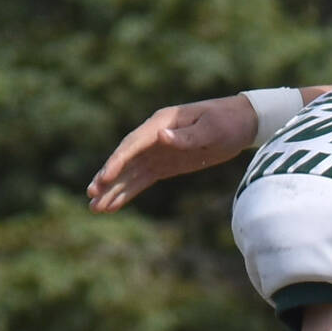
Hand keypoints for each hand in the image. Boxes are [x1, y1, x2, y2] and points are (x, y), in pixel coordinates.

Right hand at [86, 96, 259, 212]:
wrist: (240, 122)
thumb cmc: (226, 121)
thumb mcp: (211, 127)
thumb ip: (187, 135)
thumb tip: (162, 137)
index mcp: (160, 124)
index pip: (133, 145)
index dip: (118, 161)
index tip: (106, 177)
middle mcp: (153, 137)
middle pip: (125, 160)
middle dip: (107, 178)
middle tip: (91, 196)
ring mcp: (157, 151)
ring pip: (130, 173)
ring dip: (113, 190)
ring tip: (95, 208)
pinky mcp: (164, 165)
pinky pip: (142, 180)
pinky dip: (128, 192)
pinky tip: (114, 205)